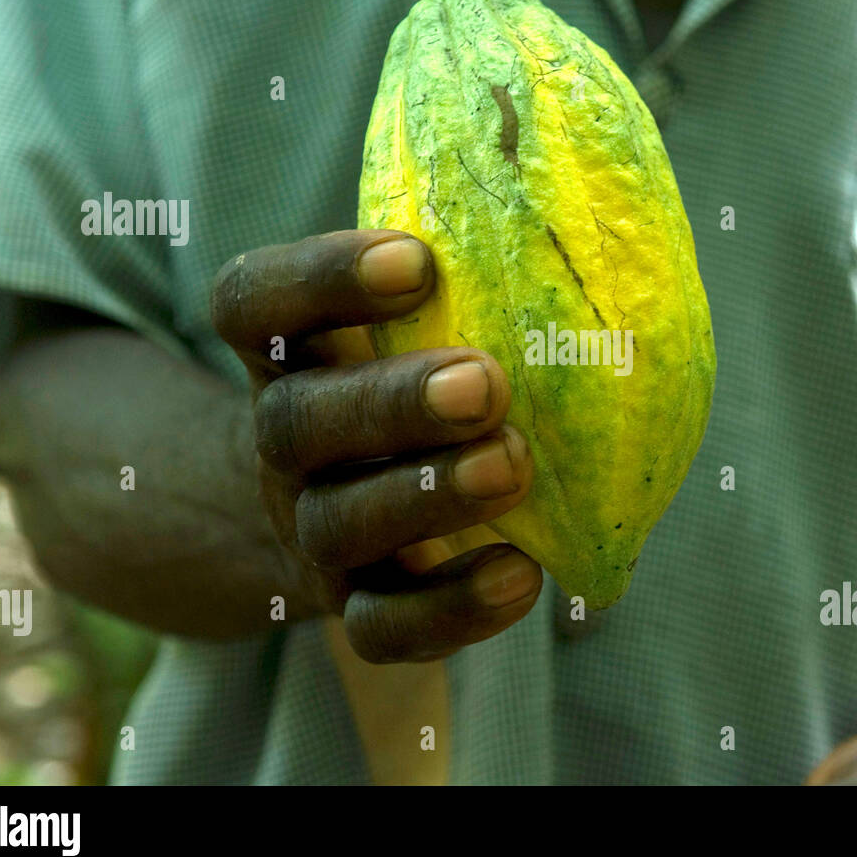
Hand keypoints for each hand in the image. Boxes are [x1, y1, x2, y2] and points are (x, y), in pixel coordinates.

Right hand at [211, 229, 541, 662]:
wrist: (340, 500)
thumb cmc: (402, 380)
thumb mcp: (411, 324)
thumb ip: (467, 283)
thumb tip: (600, 229)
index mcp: (288, 353)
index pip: (256, 304)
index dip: (321, 280)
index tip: (418, 259)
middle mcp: (286, 440)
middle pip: (298, 422)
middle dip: (392, 403)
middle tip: (484, 382)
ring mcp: (314, 527)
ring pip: (338, 523)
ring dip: (425, 495)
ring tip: (512, 465)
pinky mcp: (356, 604)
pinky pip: (382, 627)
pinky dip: (451, 608)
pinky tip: (523, 576)